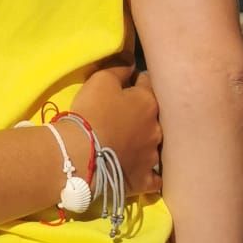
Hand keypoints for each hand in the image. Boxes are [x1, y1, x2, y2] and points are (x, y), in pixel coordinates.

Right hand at [70, 64, 161, 196]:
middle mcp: (158, 129)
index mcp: (148, 102)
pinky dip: (149, 171)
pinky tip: (144, 169)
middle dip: (145, 113)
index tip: (129, 82)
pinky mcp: (146, 179)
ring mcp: (153, 156)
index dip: (138, 80)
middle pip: (155, 115)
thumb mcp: (101, 80)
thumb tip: (132, 64)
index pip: (148, 83)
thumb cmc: (93, 110)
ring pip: (155, 144)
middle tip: (128, 112)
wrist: (85, 152)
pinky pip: (154, 176)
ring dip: (146, 140)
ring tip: (130, 140)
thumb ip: (119, 69)